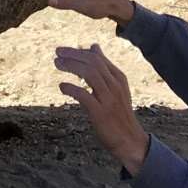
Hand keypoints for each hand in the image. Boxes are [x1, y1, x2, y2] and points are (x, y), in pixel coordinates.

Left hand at [55, 44, 150, 174]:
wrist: (130, 141)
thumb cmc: (119, 113)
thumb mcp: (116, 87)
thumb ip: (105, 68)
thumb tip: (94, 46)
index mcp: (118, 78)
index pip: (97, 58)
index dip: (78, 52)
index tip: (63, 51)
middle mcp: (115, 86)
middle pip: (92, 63)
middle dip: (73, 55)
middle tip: (57, 53)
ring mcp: (108, 99)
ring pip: (90, 74)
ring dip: (71, 66)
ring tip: (57, 64)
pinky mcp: (101, 113)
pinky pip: (84, 95)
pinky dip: (71, 88)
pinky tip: (62, 87)